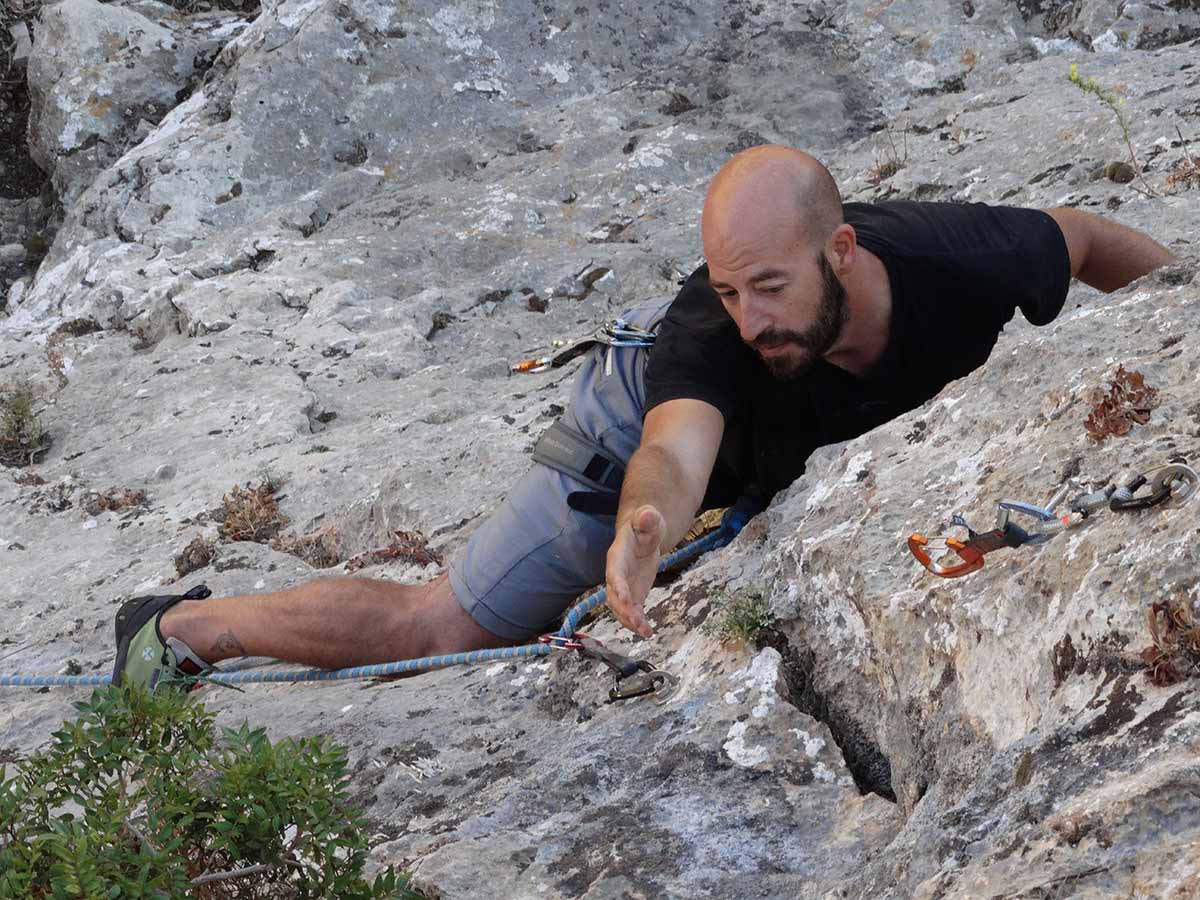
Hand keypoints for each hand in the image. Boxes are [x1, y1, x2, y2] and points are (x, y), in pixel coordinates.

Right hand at [604, 505, 665, 636]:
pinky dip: (638, 623)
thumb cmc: (644, 525)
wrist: (643, 534)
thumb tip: (647, 513)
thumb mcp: (648, 518)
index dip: (619, 587)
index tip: (627, 601)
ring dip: (630, 621)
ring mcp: (623, 587)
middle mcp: (616, 574)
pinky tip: (648, 632)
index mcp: (617, 556)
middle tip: (637, 622)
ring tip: (645, 632)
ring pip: (620, 609)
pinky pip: (632, 612)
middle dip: (624, 610)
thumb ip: (647, 519)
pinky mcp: (633, 595)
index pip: (614, 574)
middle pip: (614, 596)